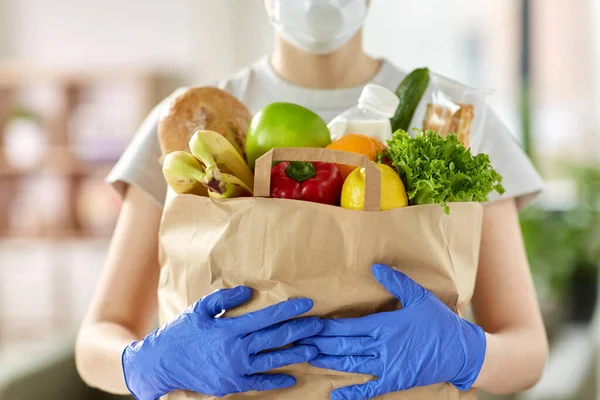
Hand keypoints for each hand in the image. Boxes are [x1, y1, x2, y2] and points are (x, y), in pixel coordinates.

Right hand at [122, 287, 322, 399]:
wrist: (161, 364)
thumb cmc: (181, 333)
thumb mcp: (199, 310)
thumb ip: (224, 300)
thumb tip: (249, 292)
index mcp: (229, 329)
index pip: (266, 317)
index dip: (289, 310)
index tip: (307, 303)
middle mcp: (236, 350)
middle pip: (275, 338)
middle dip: (300, 330)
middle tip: (320, 325)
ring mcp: (235, 370)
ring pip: (272, 361)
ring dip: (295, 355)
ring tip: (314, 349)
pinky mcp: (232, 385)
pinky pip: (259, 383)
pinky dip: (276, 380)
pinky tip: (292, 377)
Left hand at [299, 264, 485, 399]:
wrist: (463, 351)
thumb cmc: (440, 322)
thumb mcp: (420, 296)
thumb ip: (396, 282)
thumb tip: (375, 266)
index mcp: (385, 325)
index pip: (348, 326)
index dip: (326, 326)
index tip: (308, 324)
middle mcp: (382, 347)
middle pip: (343, 345)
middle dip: (319, 343)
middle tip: (298, 341)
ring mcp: (388, 366)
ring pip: (351, 364)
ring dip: (328, 362)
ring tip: (307, 358)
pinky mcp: (395, 381)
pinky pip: (370, 389)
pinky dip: (352, 394)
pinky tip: (335, 395)